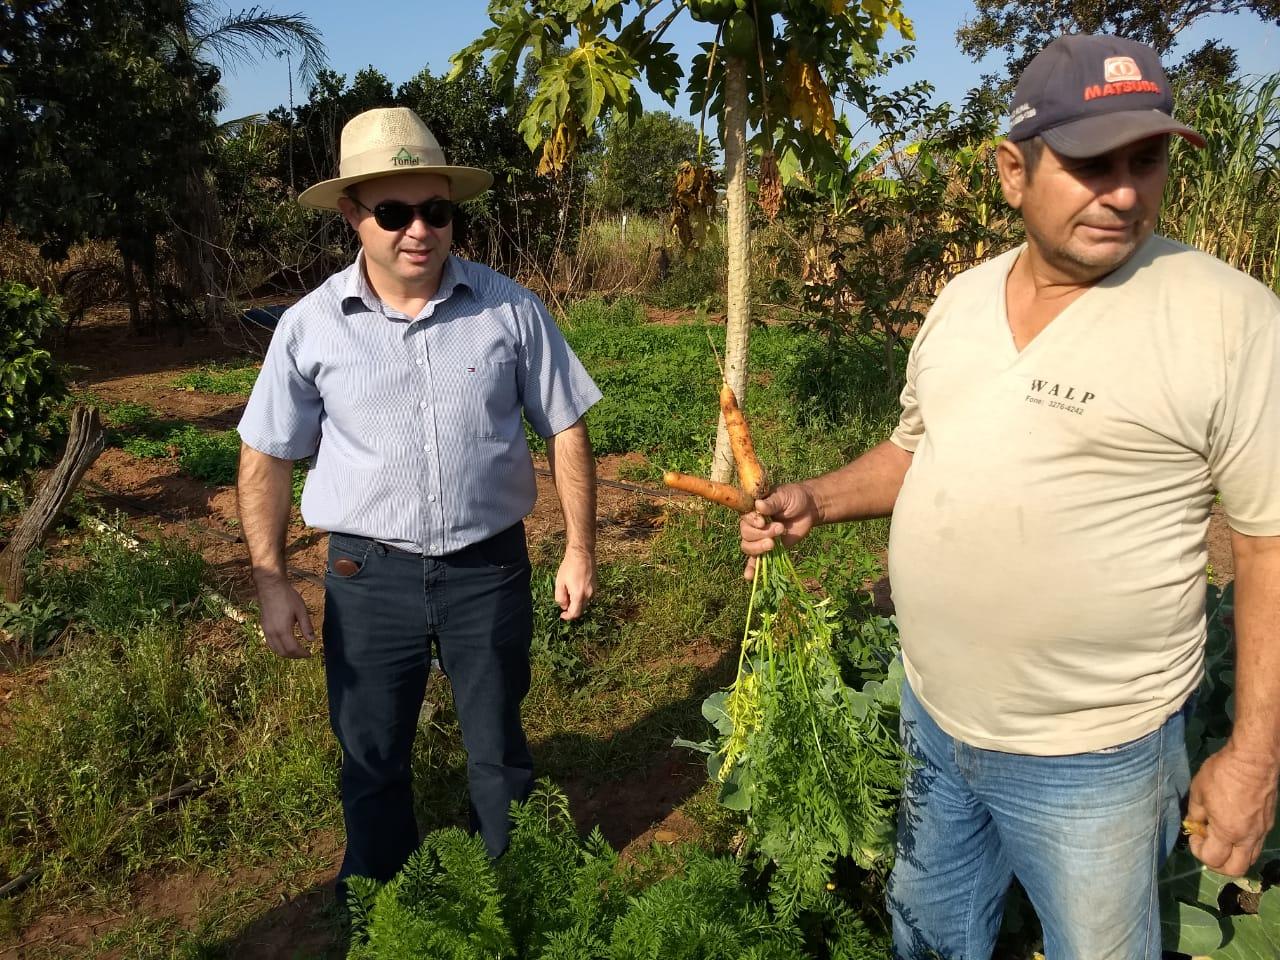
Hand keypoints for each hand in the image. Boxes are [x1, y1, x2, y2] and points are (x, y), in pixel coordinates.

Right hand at [255, 574, 315, 657]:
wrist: (271, 586)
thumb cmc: (287, 597)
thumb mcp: (301, 611)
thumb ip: (307, 627)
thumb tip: (312, 640)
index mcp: (283, 630)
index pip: (293, 649)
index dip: (302, 654)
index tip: (310, 654)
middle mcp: (272, 633)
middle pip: (283, 652)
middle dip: (295, 656)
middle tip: (304, 654)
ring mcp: (266, 630)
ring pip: (275, 649)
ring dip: (286, 653)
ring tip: (296, 651)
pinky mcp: (263, 626)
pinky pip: (270, 643)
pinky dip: (278, 648)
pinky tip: (285, 644)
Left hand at [555, 547, 595, 620]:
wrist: (582, 554)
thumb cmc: (569, 567)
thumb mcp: (559, 583)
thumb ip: (560, 598)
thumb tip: (564, 606)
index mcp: (579, 595)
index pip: (575, 613)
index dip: (568, 617)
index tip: (562, 615)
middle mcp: (589, 594)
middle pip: (581, 610)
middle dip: (572, 610)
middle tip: (564, 602)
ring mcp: (594, 590)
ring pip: (585, 603)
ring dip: (577, 603)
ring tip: (569, 591)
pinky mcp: (596, 586)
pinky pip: (588, 596)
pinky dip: (581, 597)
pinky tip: (575, 587)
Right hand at [739, 482, 819, 579]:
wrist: (809, 508)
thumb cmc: (794, 498)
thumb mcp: (783, 496)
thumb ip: (772, 503)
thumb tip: (759, 506)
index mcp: (753, 509)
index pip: (744, 518)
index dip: (752, 522)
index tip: (763, 522)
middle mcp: (752, 523)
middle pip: (746, 534)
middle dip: (762, 534)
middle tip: (780, 528)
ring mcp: (759, 537)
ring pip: (748, 547)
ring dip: (759, 547)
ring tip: (774, 543)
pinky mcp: (767, 549)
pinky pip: (755, 560)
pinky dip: (752, 569)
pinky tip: (749, 577)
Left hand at [1187, 741, 1278, 876]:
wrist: (1254, 759)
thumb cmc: (1222, 773)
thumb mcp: (1198, 792)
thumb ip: (1196, 814)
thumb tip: (1195, 825)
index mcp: (1228, 832)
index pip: (1212, 859)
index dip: (1198, 850)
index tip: (1194, 834)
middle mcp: (1248, 838)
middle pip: (1235, 869)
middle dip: (1217, 864)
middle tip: (1206, 847)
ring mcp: (1262, 832)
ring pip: (1249, 859)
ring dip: (1232, 856)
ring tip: (1219, 839)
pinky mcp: (1268, 823)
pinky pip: (1256, 845)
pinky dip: (1242, 845)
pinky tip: (1232, 828)